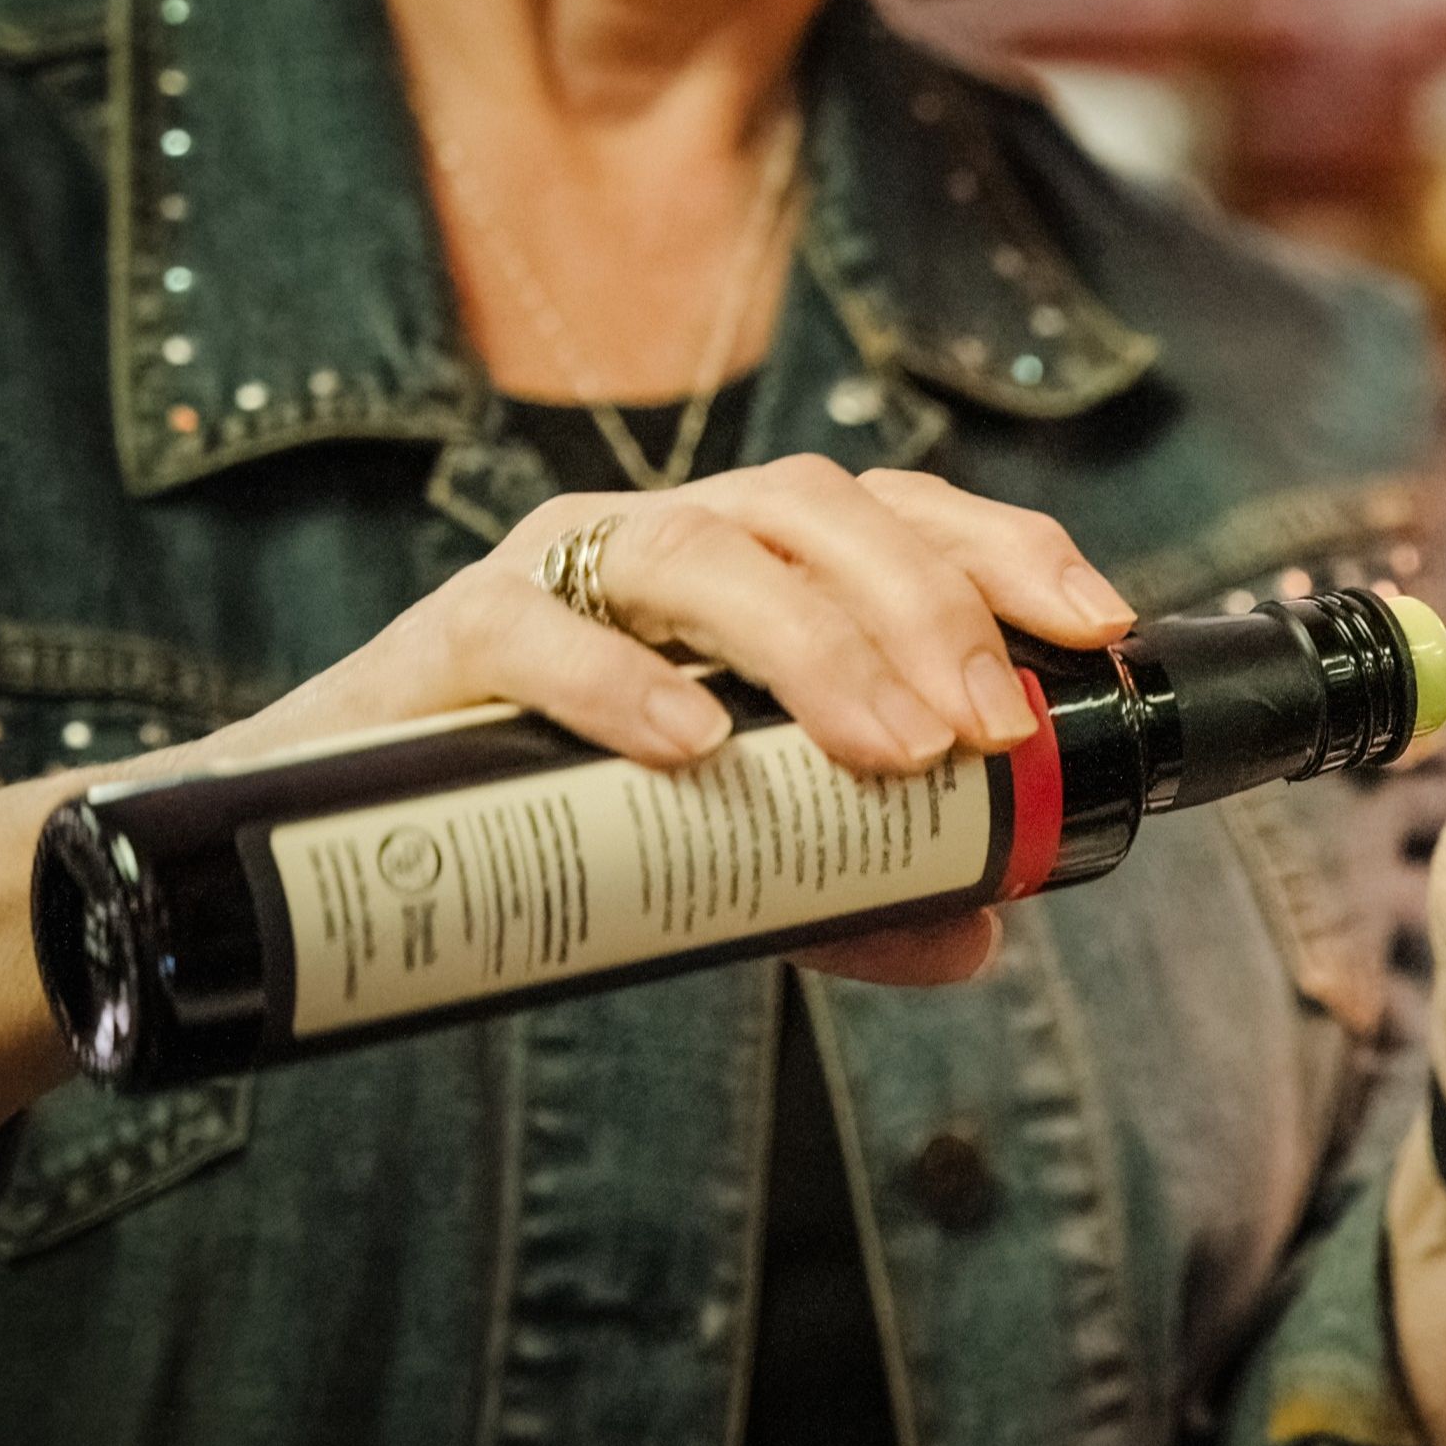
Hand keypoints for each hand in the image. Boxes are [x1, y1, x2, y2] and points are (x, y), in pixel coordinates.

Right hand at [188, 454, 1132, 985]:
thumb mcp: (733, 860)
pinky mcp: (449, 635)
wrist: (346, 848)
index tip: (1099, 629)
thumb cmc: (568, 818)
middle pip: (819, 512)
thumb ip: (849, 891)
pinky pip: (535, 628)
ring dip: (814, 644)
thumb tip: (978, 933)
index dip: (1007, 552)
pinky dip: (621, 681)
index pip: (901, 514)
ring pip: (697, 549)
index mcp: (755, 564)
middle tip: (992, 732)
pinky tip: (693, 747)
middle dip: (929, 610)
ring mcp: (557, 570)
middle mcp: (666, 539)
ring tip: (890, 749)